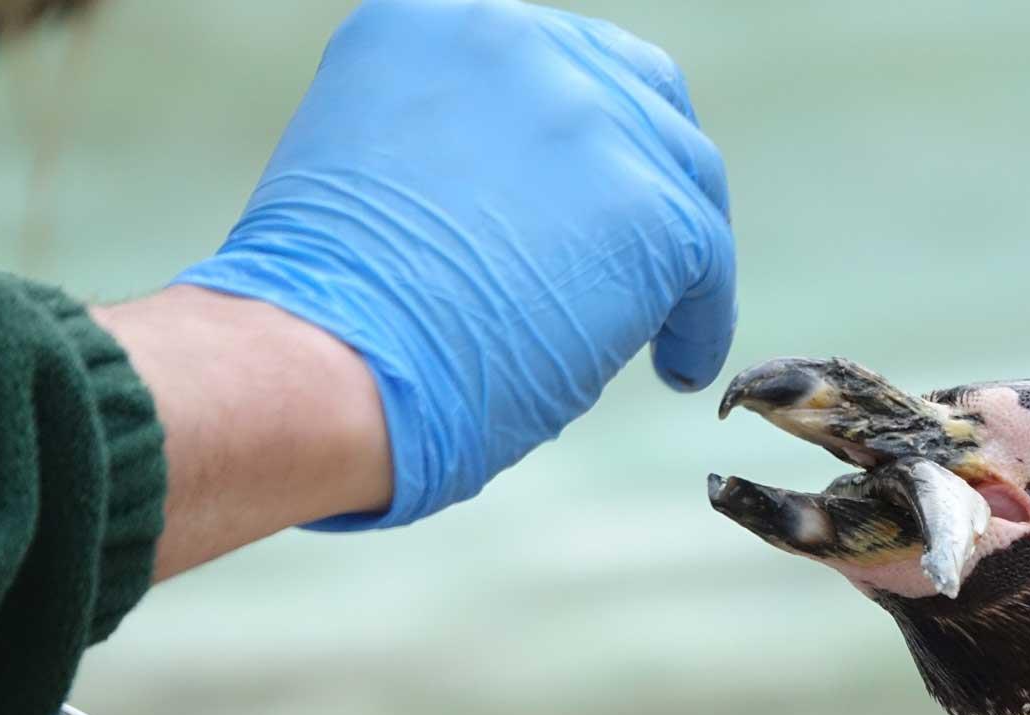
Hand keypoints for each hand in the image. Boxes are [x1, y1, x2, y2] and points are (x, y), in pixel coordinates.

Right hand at [174, 0, 735, 527]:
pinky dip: (700, 319)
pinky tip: (676, 366)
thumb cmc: (324, 315)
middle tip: (645, 249)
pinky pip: (708, 259)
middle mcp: (514, 41)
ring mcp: (588, 117)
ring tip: (663, 324)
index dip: (583, 135)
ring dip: (680, 249)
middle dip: (648, 172)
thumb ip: (458, 153)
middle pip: (637, 92)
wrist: (320, 366)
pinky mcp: (647, 205)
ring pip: (683, 173)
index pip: (551, 60)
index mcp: (432, 23)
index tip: (586, 198)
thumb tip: (535, 204)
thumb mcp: (373, 168)